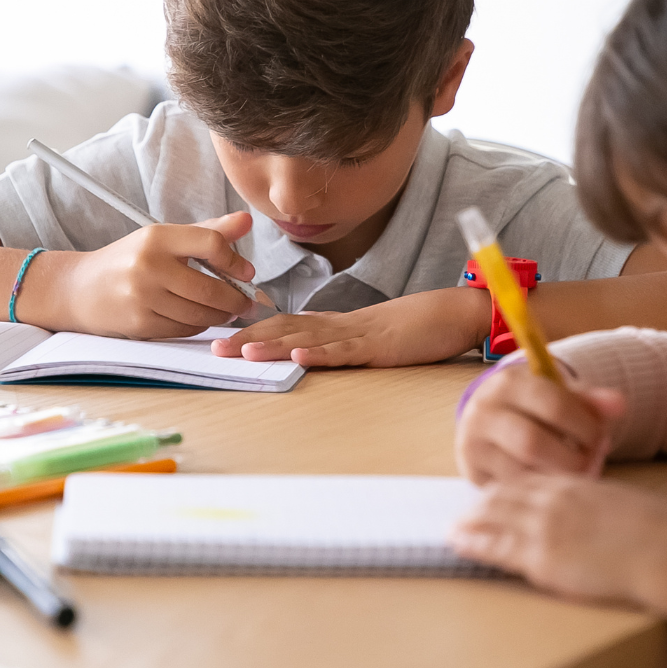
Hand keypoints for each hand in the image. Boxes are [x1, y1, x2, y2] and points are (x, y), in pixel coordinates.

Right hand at [23, 212, 257, 338]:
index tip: (246, 272)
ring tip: (229, 311)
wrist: (81, 289)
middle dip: (237, 299)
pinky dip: (199, 325)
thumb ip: (209, 231)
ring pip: (200, 313)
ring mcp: (142, 297)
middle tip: (248, 302)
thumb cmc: (132, 260)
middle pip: (211, 288)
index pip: (211, 243)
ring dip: (222, 316)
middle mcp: (148, 265)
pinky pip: (184, 329)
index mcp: (157, 237)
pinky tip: (201, 318)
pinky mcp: (139, 324)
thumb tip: (248, 221)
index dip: (235, 261)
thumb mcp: (166, 238)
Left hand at [211, 286, 492, 367]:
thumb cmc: (414, 327)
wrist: (452, 312)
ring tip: (243, 351)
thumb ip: (341, 344)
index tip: (221, 340)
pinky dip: (323, 352)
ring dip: (275, 344)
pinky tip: (301, 355)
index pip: (286, 325)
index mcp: (335, 325)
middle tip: (214, 348)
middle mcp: (340, 325)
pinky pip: (348, 349)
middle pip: (287, 328)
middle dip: (249, 337)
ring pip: (310, 338)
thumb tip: (310, 353)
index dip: (253, 331)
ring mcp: (359, 334)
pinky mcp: (381, 346)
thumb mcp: (369, 339)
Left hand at [450, 473, 666, 656]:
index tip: (495, 492)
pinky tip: (459, 541)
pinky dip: (474, 542)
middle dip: (483, 502)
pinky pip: (497, 545)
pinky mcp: (543, 555)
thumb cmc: (660, 534)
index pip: (532, 480)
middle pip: (507, 495)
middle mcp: (556, 499)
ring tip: (454, 525)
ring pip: (496, 516)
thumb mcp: (624, 507)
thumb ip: (601, 507)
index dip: (509, 488)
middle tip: (465, 508)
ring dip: (472, 520)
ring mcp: (546, 526)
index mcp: (577, 485)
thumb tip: (599, 518)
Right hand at [455, 360, 625, 483]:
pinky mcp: (472, 471)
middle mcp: (483, 410)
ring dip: (556, 478)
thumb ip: (589, 401)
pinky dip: (538, 490)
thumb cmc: (532, 405)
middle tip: (590, 461)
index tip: (599, 437)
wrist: (490, 418)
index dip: (584, 425)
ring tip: (575, 473)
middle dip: (570, 458)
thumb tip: (619, 404)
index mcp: (508, 382)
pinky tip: (555, 484)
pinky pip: (512, 490)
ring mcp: (473, 443)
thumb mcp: (558, 393)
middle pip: (532, 443)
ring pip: (520, 472)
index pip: (553, 404)